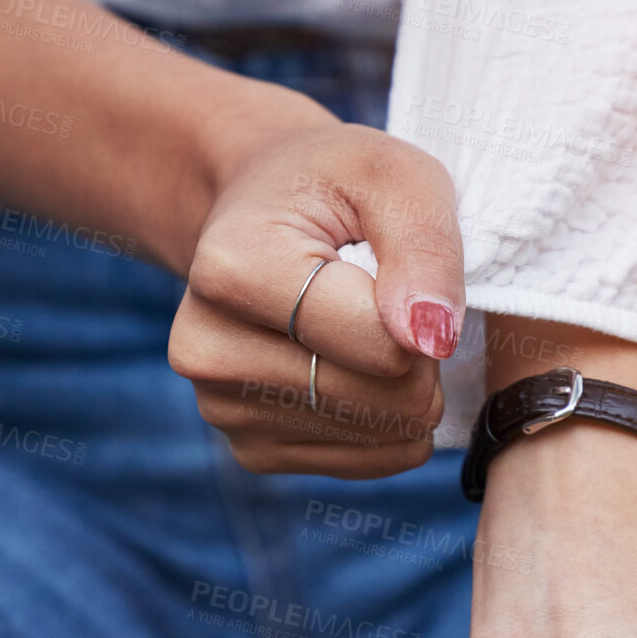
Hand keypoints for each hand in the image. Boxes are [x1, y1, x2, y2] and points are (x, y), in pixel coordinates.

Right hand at [169, 122, 464, 477]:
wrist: (261, 214)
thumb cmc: (333, 187)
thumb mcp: (392, 176)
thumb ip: (424, 244)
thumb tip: (431, 339)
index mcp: (231, 270)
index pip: (380, 344)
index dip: (423, 313)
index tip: (398, 268)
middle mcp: (205, 352)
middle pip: (383, 400)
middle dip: (418, 355)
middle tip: (389, 300)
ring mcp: (221, 410)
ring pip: (382, 436)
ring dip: (405, 387)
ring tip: (365, 327)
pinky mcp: (251, 451)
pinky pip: (369, 461)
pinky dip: (387, 421)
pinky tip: (358, 368)